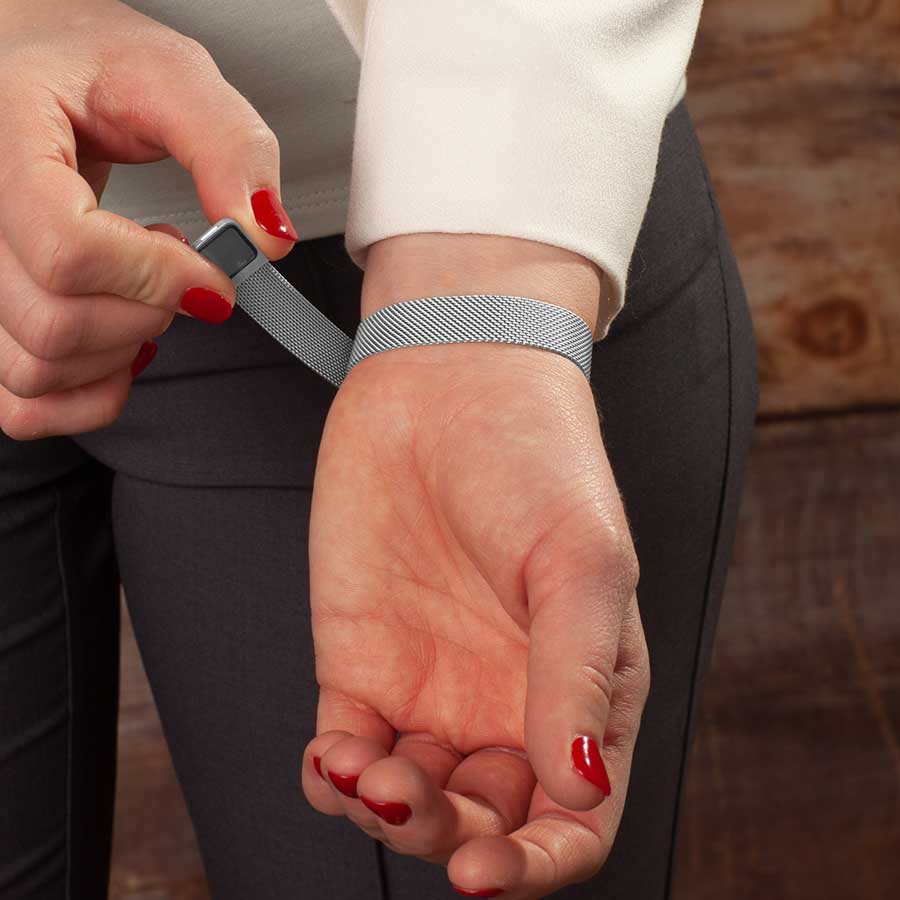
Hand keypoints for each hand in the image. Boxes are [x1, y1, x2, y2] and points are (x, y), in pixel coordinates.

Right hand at [0, 0, 296, 439]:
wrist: (43, 75)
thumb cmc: (94, 71)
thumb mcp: (175, 78)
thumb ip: (230, 151)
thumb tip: (265, 239)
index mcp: (2, 140)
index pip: (66, 249)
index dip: (157, 277)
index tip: (214, 273)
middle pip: (53, 323)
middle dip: (148, 313)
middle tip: (182, 271)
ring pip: (36, 368)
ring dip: (121, 350)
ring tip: (144, 290)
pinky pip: (20, 404)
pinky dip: (86, 394)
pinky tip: (120, 344)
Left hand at [303, 234, 648, 899]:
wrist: (446, 382)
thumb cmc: (537, 457)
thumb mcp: (580, 560)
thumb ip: (578, 676)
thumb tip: (579, 790)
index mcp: (581, 691)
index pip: (574, 817)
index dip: (538, 866)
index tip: (487, 872)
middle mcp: (509, 703)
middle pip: (484, 823)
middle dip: (444, 840)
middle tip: (407, 801)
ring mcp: (432, 687)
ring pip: (409, 800)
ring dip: (381, 814)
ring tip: (361, 769)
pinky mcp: (362, 662)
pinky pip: (345, 751)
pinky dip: (331, 776)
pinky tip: (330, 754)